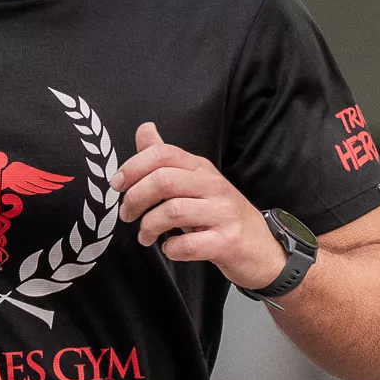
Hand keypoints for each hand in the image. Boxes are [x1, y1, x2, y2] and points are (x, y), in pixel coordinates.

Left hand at [113, 121, 281, 289]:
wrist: (262, 250)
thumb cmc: (221, 216)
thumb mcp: (195, 182)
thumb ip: (167, 159)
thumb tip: (144, 129)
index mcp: (201, 168)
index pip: (163, 154)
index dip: (133, 167)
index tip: (117, 185)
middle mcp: (213, 185)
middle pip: (163, 180)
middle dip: (135, 199)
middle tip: (127, 215)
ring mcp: (223, 213)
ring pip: (172, 211)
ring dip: (148, 227)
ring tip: (145, 237)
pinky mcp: (227, 241)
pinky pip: (188, 245)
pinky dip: (171, 249)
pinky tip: (170, 249)